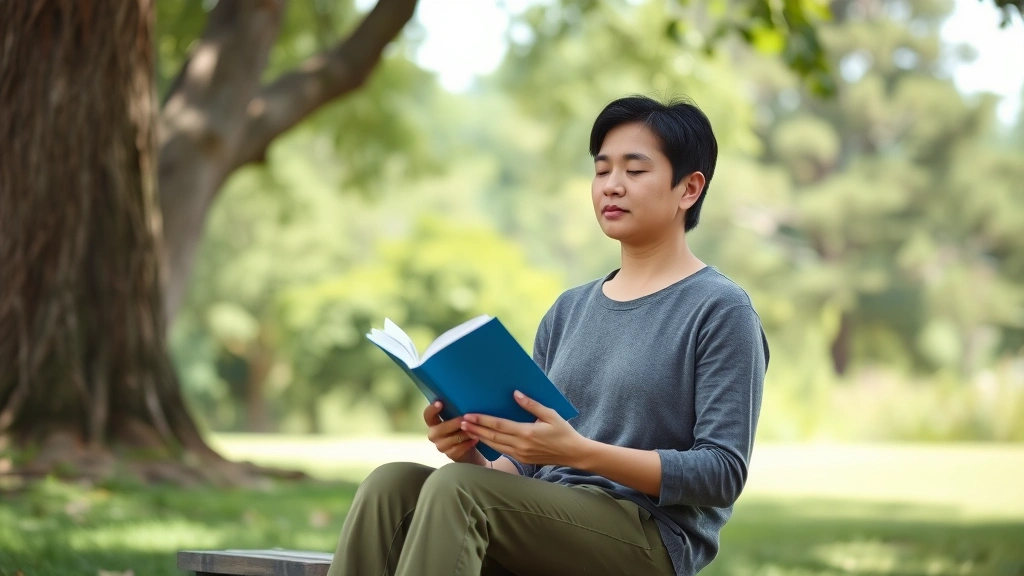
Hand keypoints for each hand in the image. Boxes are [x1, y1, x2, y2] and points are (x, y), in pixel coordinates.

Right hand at [424, 401, 485, 464]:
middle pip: (439, 429)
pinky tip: (475, 439)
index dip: (432, 410)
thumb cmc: (463, 430)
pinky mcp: (450, 455)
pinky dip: (468, 444)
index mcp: (434, 423)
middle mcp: (434, 435)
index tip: (440, 403)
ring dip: (464, 434)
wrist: (470, 450)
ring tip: (475, 430)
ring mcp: (441, 446)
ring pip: (451, 439)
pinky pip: (458, 449)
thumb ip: (457, 412)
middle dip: (453, 424)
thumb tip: (464, 404)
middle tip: (464, 419)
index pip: (427, 415)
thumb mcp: (460, 420)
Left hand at [460, 391, 591, 467]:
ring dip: (480, 437)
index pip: (499, 425)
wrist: (573, 453)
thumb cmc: (563, 432)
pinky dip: (491, 444)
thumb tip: (516, 393)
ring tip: (467, 430)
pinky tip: (483, 438)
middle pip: (493, 436)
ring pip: (495, 446)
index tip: (469, 416)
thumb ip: (532, 405)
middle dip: (475, 429)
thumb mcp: (550, 415)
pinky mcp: (522, 459)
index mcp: (527, 433)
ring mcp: (521, 454)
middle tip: (461, 422)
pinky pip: (502, 451)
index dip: (482, 420)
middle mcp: (521, 445)